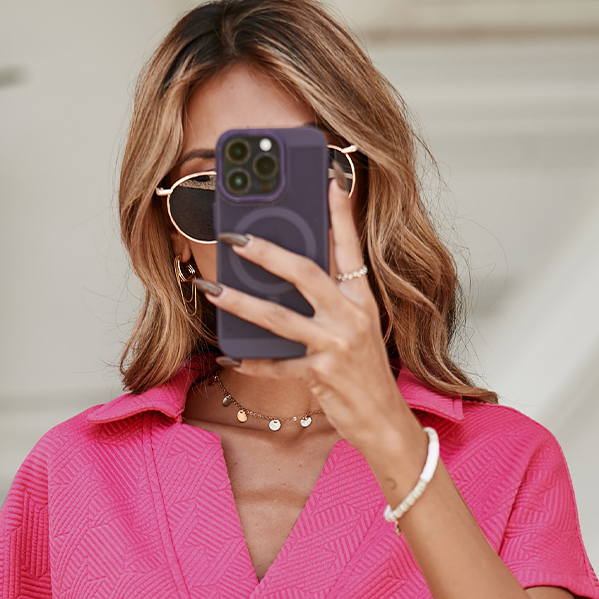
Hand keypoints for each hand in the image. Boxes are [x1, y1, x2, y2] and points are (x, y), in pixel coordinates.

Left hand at [204, 178, 428, 501]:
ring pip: (279, 318)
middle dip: (266, 252)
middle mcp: (351, 316)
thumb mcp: (359, 329)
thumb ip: (335, 300)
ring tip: (213, 289)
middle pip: (304, 273)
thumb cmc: (366, 374)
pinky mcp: (323, 374)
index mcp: (362, 299)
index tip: (330, 176)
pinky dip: (251, 363)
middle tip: (235, 238)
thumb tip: (297, 274)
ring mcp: (337, 345)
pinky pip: (277, 366)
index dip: (340, 211)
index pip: (349, 246)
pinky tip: (228, 357)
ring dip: (241, 303)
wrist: (385, 422)